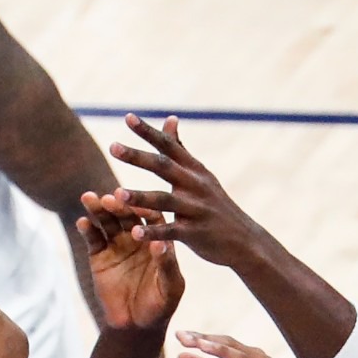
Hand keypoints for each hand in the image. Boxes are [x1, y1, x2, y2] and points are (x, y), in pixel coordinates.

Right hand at [76, 190, 183, 329]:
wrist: (135, 326)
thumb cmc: (159, 307)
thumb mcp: (169, 287)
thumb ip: (166, 264)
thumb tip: (160, 242)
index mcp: (157, 240)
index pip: (152, 217)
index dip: (144, 209)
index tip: (138, 204)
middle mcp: (137, 237)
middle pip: (127, 215)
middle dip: (118, 205)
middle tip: (109, 198)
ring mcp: (117, 245)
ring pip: (107, 222)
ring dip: (98, 209)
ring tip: (89, 198)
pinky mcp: (99, 255)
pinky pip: (92, 239)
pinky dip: (87, 230)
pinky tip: (82, 222)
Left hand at [109, 115, 256, 267]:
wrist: (244, 240)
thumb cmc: (215, 206)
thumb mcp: (201, 175)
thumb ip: (181, 150)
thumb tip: (170, 118)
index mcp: (194, 169)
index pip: (169, 145)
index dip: (149, 131)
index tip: (127, 117)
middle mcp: (195, 185)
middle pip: (163, 167)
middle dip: (137, 156)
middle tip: (113, 146)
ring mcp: (195, 209)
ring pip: (164, 200)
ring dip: (140, 196)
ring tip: (117, 194)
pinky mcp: (195, 233)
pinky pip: (171, 232)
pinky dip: (153, 233)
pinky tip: (135, 233)